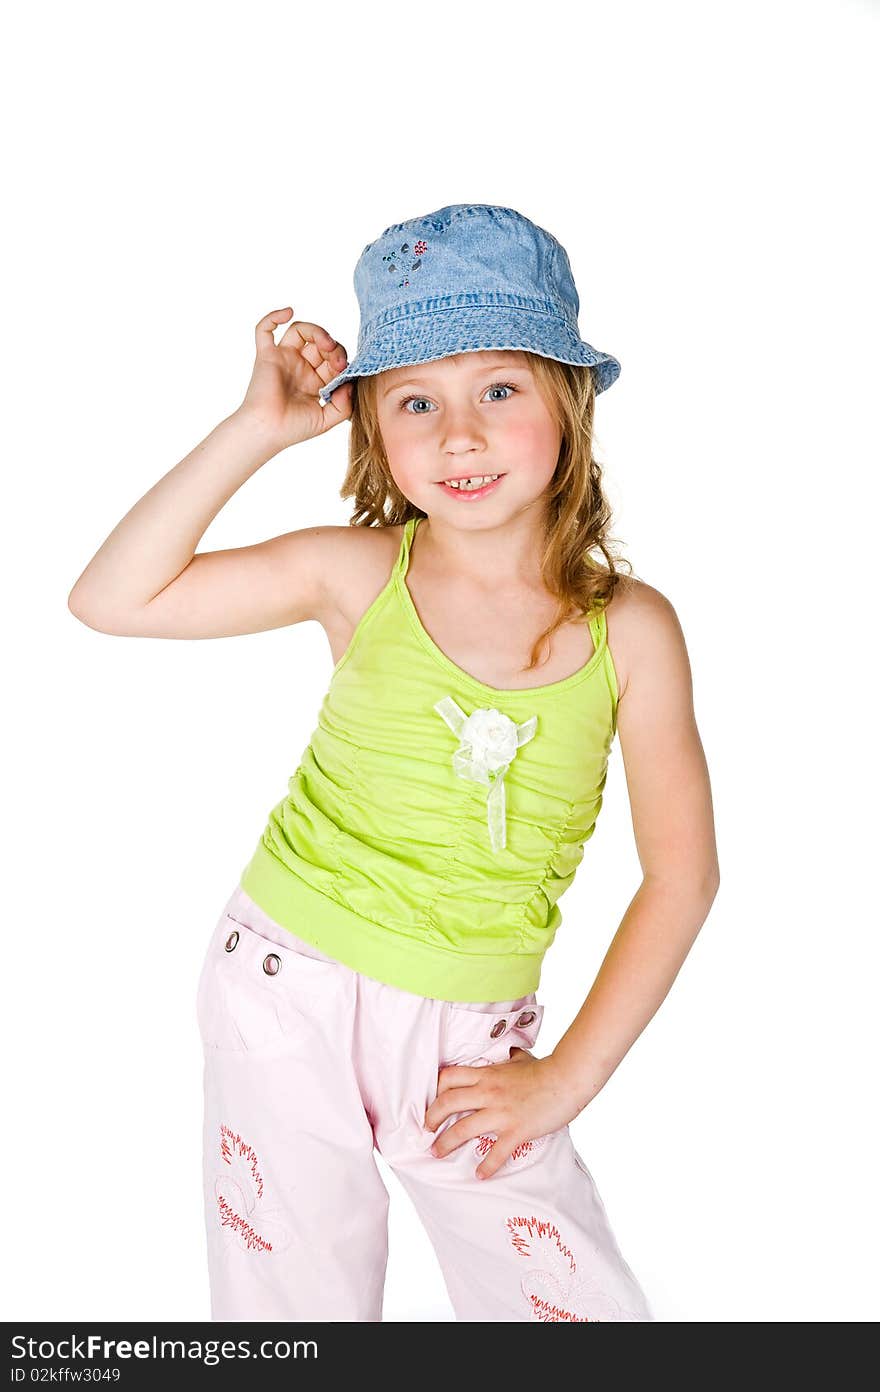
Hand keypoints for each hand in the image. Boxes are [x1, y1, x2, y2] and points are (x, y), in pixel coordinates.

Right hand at [236, 307, 352, 449]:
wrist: (267, 432)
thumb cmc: (293, 429)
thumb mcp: (327, 419)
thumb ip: (344, 404)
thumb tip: (350, 384)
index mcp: (314, 380)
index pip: (332, 359)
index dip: (341, 360)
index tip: (345, 372)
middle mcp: (299, 366)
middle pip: (319, 343)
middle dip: (333, 347)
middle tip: (337, 359)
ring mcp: (282, 359)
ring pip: (299, 331)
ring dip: (316, 331)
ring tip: (325, 342)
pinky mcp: (266, 355)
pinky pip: (264, 329)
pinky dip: (274, 316)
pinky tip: (289, 311)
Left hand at [424, 1048, 581, 1181]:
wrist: (567, 1079)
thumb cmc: (544, 1069)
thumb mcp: (518, 1058)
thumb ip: (504, 1059)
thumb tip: (502, 1055)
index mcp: (487, 1074)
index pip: (449, 1078)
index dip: (435, 1090)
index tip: (430, 1101)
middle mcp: (488, 1092)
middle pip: (447, 1103)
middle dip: (431, 1118)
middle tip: (426, 1130)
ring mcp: (501, 1112)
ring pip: (462, 1128)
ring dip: (446, 1143)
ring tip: (437, 1152)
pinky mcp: (516, 1130)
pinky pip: (496, 1152)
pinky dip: (486, 1166)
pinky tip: (480, 1175)